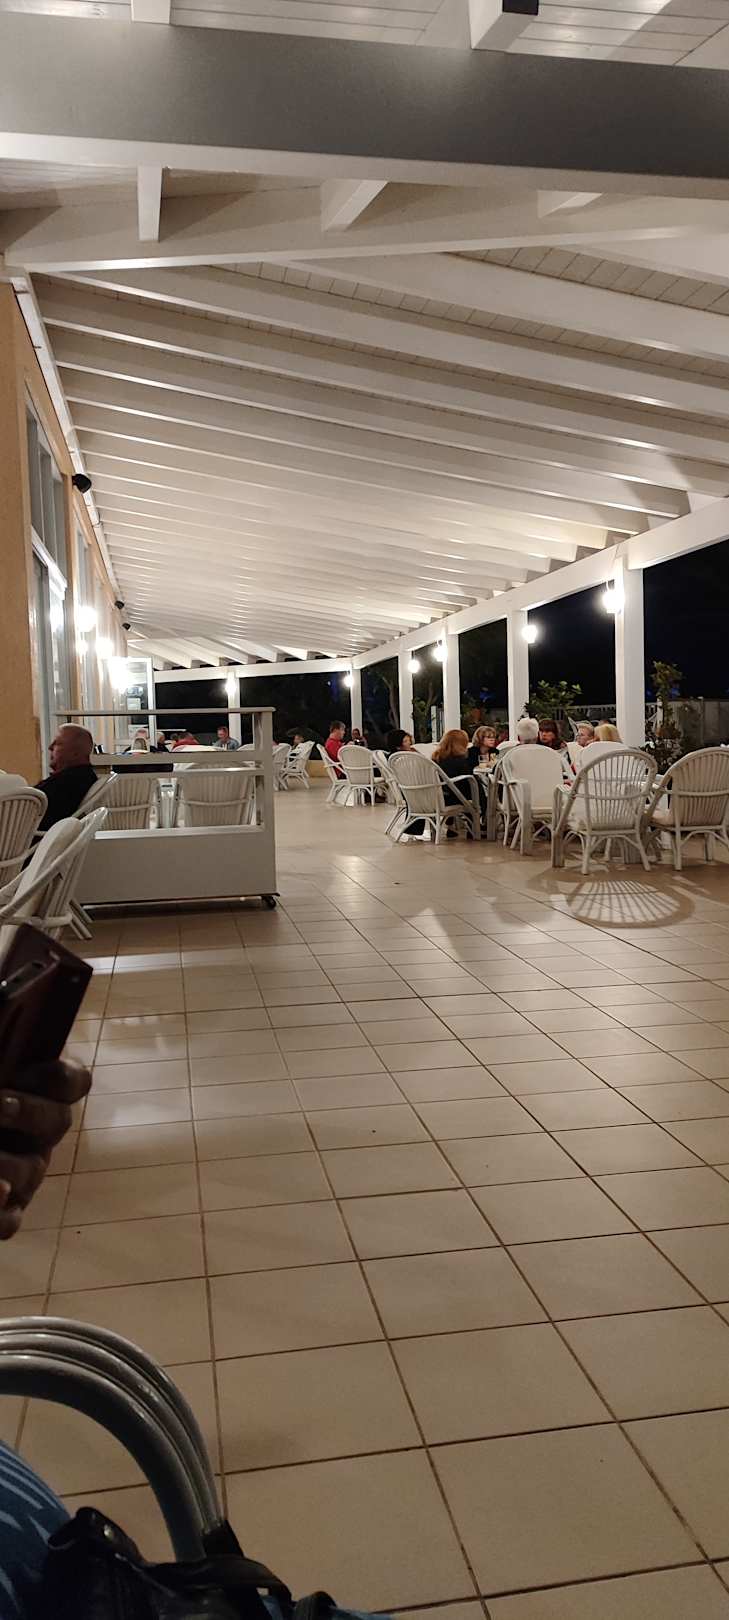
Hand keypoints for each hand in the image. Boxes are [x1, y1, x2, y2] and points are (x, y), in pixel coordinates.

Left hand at [0, 1059, 90, 1238]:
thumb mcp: (1, 1053)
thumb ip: (7, 1036)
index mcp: (38, 1092)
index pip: (71, 1081)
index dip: (60, 1076)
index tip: (25, 1069)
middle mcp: (39, 1133)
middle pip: (57, 1122)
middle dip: (28, 1112)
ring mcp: (25, 1172)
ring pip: (31, 1171)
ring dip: (6, 1166)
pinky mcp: (8, 1208)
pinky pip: (10, 1221)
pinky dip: (1, 1217)